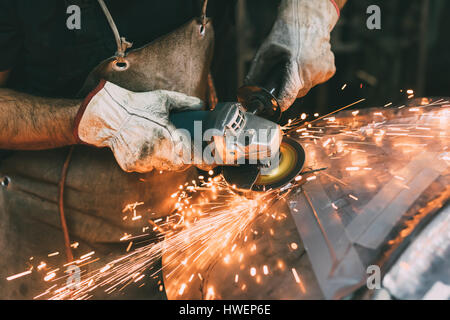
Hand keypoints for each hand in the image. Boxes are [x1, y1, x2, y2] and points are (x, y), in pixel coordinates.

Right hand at [74, 81, 203, 172]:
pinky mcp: (131, 165)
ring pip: (162, 167)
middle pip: (179, 164)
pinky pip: (146, 167)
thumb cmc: (138, 106)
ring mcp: (142, 161)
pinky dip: (148, 160)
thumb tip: (202, 106)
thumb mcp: (163, 99)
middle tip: (180, 146)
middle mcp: (155, 152)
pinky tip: (142, 145)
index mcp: (167, 137)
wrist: (108, 114)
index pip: (191, 156)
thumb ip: (185, 103)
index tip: (209, 161)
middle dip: (183, 158)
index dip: (202, 159)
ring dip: (165, 159)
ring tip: (157, 142)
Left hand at [246, 0, 338, 110]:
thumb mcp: (266, 52)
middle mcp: (312, 72)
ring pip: (306, 88)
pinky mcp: (330, 70)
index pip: (287, 97)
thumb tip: (247, 90)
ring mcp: (323, 72)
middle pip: (296, 94)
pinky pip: (316, 81)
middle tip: (283, 73)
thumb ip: (256, 73)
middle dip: (288, 88)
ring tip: (295, 63)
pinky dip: (309, 75)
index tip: (272, 107)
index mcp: (296, 68)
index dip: (278, 105)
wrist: (309, 18)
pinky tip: (306, 62)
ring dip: (298, 81)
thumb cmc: (287, 33)